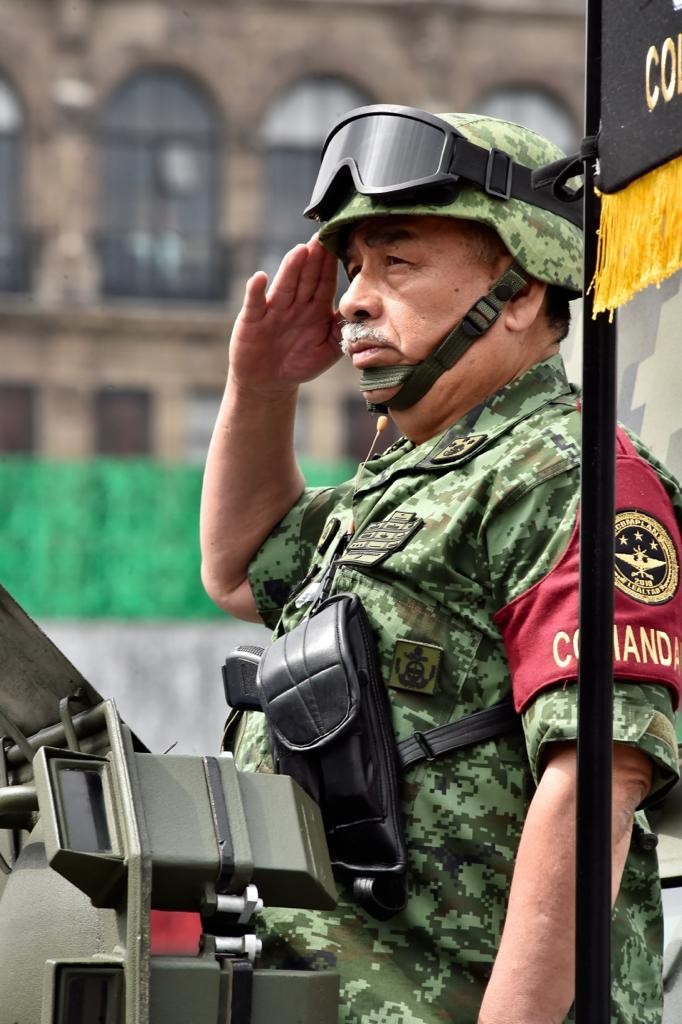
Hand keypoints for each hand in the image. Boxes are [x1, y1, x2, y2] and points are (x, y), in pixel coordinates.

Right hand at [228, 235, 341, 395]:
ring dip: (291, 269)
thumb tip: (359, 314)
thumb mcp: (328, 350)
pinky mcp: (253, 320)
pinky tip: (260, 278)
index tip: (340, 244)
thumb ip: (342, 331)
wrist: (269, 382)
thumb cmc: (300, 363)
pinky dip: (256, 291)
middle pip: (306, 278)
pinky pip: (255, 303)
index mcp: (316, 308)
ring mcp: (274, 309)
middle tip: (322, 238)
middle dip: (314, 259)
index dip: (331, 266)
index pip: (326, 282)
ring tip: (300, 251)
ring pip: (285, 286)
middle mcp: (296, 304)